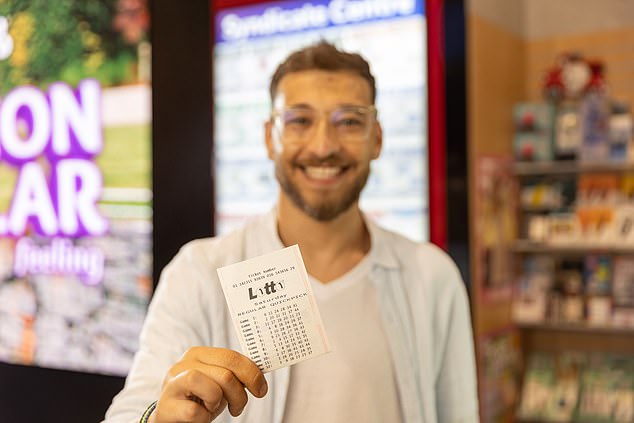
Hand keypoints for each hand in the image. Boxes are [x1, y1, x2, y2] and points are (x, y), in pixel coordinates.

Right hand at [149, 347, 267, 422]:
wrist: (171, 417)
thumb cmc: (198, 399)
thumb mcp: (217, 382)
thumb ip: (232, 373)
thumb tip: (258, 375)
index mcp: (198, 354)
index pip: (232, 357)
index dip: (252, 373)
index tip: (261, 389)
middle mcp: (184, 364)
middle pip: (226, 374)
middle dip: (240, 394)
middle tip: (238, 407)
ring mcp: (173, 384)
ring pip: (213, 389)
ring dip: (220, 402)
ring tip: (213, 408)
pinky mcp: (167, 406)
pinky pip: (196, 412)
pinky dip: (204, 418)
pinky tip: (200, 417)